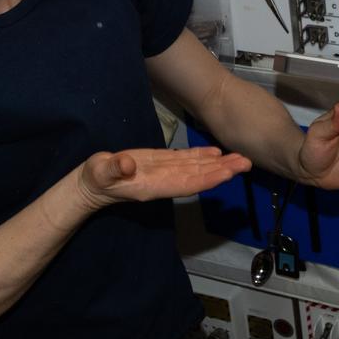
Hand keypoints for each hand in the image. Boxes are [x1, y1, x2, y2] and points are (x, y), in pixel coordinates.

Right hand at [76, 147, 251, 209]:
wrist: (91, 184)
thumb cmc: (94, 179)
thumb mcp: (100, 172)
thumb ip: (113, 169)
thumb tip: (127, 164)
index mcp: (153, 186)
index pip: (186, 183)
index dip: (208, 179)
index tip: (228, 173)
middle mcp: (165, 181)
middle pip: (199, 177)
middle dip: (222, 171)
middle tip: (246, 163)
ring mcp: (164, 173)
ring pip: (197, 168)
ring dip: (219, 164)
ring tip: (240, 158)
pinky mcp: (161, 164)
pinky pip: (186, 161)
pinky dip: (203, 157)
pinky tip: (217, 152)